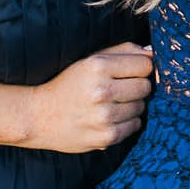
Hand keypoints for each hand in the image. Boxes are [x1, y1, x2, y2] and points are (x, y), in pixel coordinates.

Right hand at [25, 42, 153, 151]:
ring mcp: (104, 116)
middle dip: (136, 87)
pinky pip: (135, 125)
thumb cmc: (67, 86)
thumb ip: (123, 52)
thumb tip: (152, 52)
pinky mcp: (106, 136)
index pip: (146, 64)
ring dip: (130, 105)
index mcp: (97, 67)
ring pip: (141, 107)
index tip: (130, 73)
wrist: (37, 117)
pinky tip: (108, 118)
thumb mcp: (90, 60)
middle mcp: (101, 91)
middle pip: (146, 86)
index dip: (140, 68)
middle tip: (117, 90)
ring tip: (109, 105)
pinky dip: (126, 122)